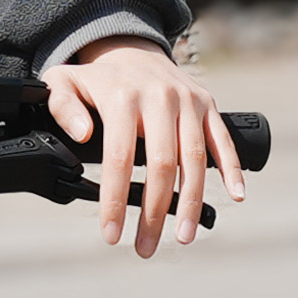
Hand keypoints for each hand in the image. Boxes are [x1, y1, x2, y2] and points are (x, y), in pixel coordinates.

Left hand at [46, 34, 246, 256]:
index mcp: (123, 98)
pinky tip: (236, 195)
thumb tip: (80, 133)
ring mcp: (188, 102)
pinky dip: (232, 168)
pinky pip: (223, 140)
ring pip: (195, 158)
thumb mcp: (63, 82)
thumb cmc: (96, 79)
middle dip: (155, 213)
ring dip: (193, 202)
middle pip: (162, 164)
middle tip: (146, 247)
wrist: (132, 49)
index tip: (111, 235)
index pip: (119, 157)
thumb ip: (61, 106)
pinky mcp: (208, 105)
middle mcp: (160, 98)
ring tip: (184, 237)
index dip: (116, 200)